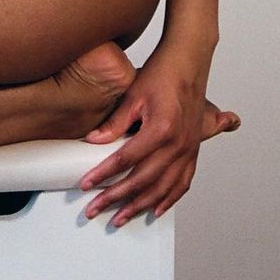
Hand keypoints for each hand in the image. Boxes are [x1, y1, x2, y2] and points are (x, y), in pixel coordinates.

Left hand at [76, 42, 239, 227]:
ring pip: (162, 188)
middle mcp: (178, 144)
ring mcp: (188, 150)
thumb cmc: (162, 73)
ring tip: (119, 218)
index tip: (86, 185)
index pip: (126, 160)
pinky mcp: (193, 150)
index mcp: (161, 129)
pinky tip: (154, 210)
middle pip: (142, 180)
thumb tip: (93, 141)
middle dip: (116, 198)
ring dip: (139, 206)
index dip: (104, 174)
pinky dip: (168, 200)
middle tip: (95, 209)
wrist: (188, 61)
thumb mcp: (133, 95)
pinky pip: (182, 183)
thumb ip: (115, 122)